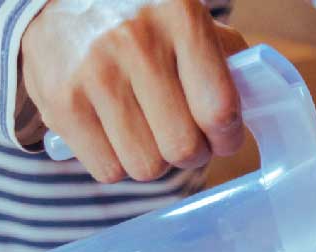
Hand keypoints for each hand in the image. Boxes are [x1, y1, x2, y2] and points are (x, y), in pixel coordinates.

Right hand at [20, 0, 248, 182]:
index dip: (227, 137)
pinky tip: (114, 131)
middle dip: (190, 152)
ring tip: (146, 131)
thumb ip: (227, 58)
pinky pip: (108, 170)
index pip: (219, 110)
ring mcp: (94, 72)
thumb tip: (256, 107)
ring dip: (153, 160)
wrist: (59, 1)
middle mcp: (135, 41)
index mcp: (181, 17)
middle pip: (183, 148)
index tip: (222, 136)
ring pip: (145, 167)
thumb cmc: (142, 21)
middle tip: (183, 136)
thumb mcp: (188, 19)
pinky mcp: (61, 101)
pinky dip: (116, 162)